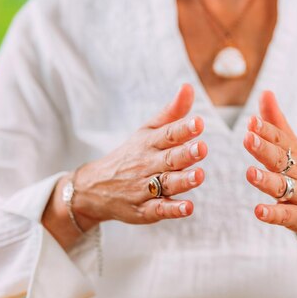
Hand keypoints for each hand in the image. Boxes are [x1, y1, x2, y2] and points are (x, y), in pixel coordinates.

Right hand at [71, 83, 207, 227]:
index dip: (184, 128)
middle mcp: (147, 165)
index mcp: (149, 143)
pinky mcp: (144, 210)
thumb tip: (189, 87)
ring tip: (199, 175)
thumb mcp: (148, 131)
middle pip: (169, 159)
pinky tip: (188, 207)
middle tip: (202, 147)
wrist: (94, 187)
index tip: (199, 122)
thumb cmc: (131, 154)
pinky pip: (159, 210)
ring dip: (183, 180)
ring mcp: (144, 188)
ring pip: (166, 184)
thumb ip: (172, 112)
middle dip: (186, 153)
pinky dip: (172, 210)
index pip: (168, 134)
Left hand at [243, 90, 296, 256]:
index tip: (251, 121)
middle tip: (248, 138)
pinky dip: (272, 214)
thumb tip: (265, 92)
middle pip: (280, 158)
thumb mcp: (294, 145)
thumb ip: (276, 120)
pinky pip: (285, 215)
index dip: (266, 129)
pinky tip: (259, 211)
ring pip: (282, 186)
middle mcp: (296, 172)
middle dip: (264, 148)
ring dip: (266, 180)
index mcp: (294, 153)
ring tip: (250, 172)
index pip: (280, 138)